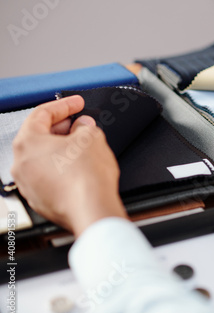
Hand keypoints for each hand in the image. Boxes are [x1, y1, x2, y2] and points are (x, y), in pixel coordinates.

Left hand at [11, 96, 127, 236]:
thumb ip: (85, 126)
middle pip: (39, 137)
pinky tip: (79, 169)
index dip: (64, 105)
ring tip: (83, 147)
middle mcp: (21, 164)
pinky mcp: (41, 200)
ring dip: (61, 150)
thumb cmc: (87, 177)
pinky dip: (62, 169)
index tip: (76, 103)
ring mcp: (29, 185)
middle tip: (81, 124)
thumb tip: (82, 126)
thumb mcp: (92, 138)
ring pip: (43, 159)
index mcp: (27, 143)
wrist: (92, 209)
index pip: (42, 114)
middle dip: (62, 128)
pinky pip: (49, 177)